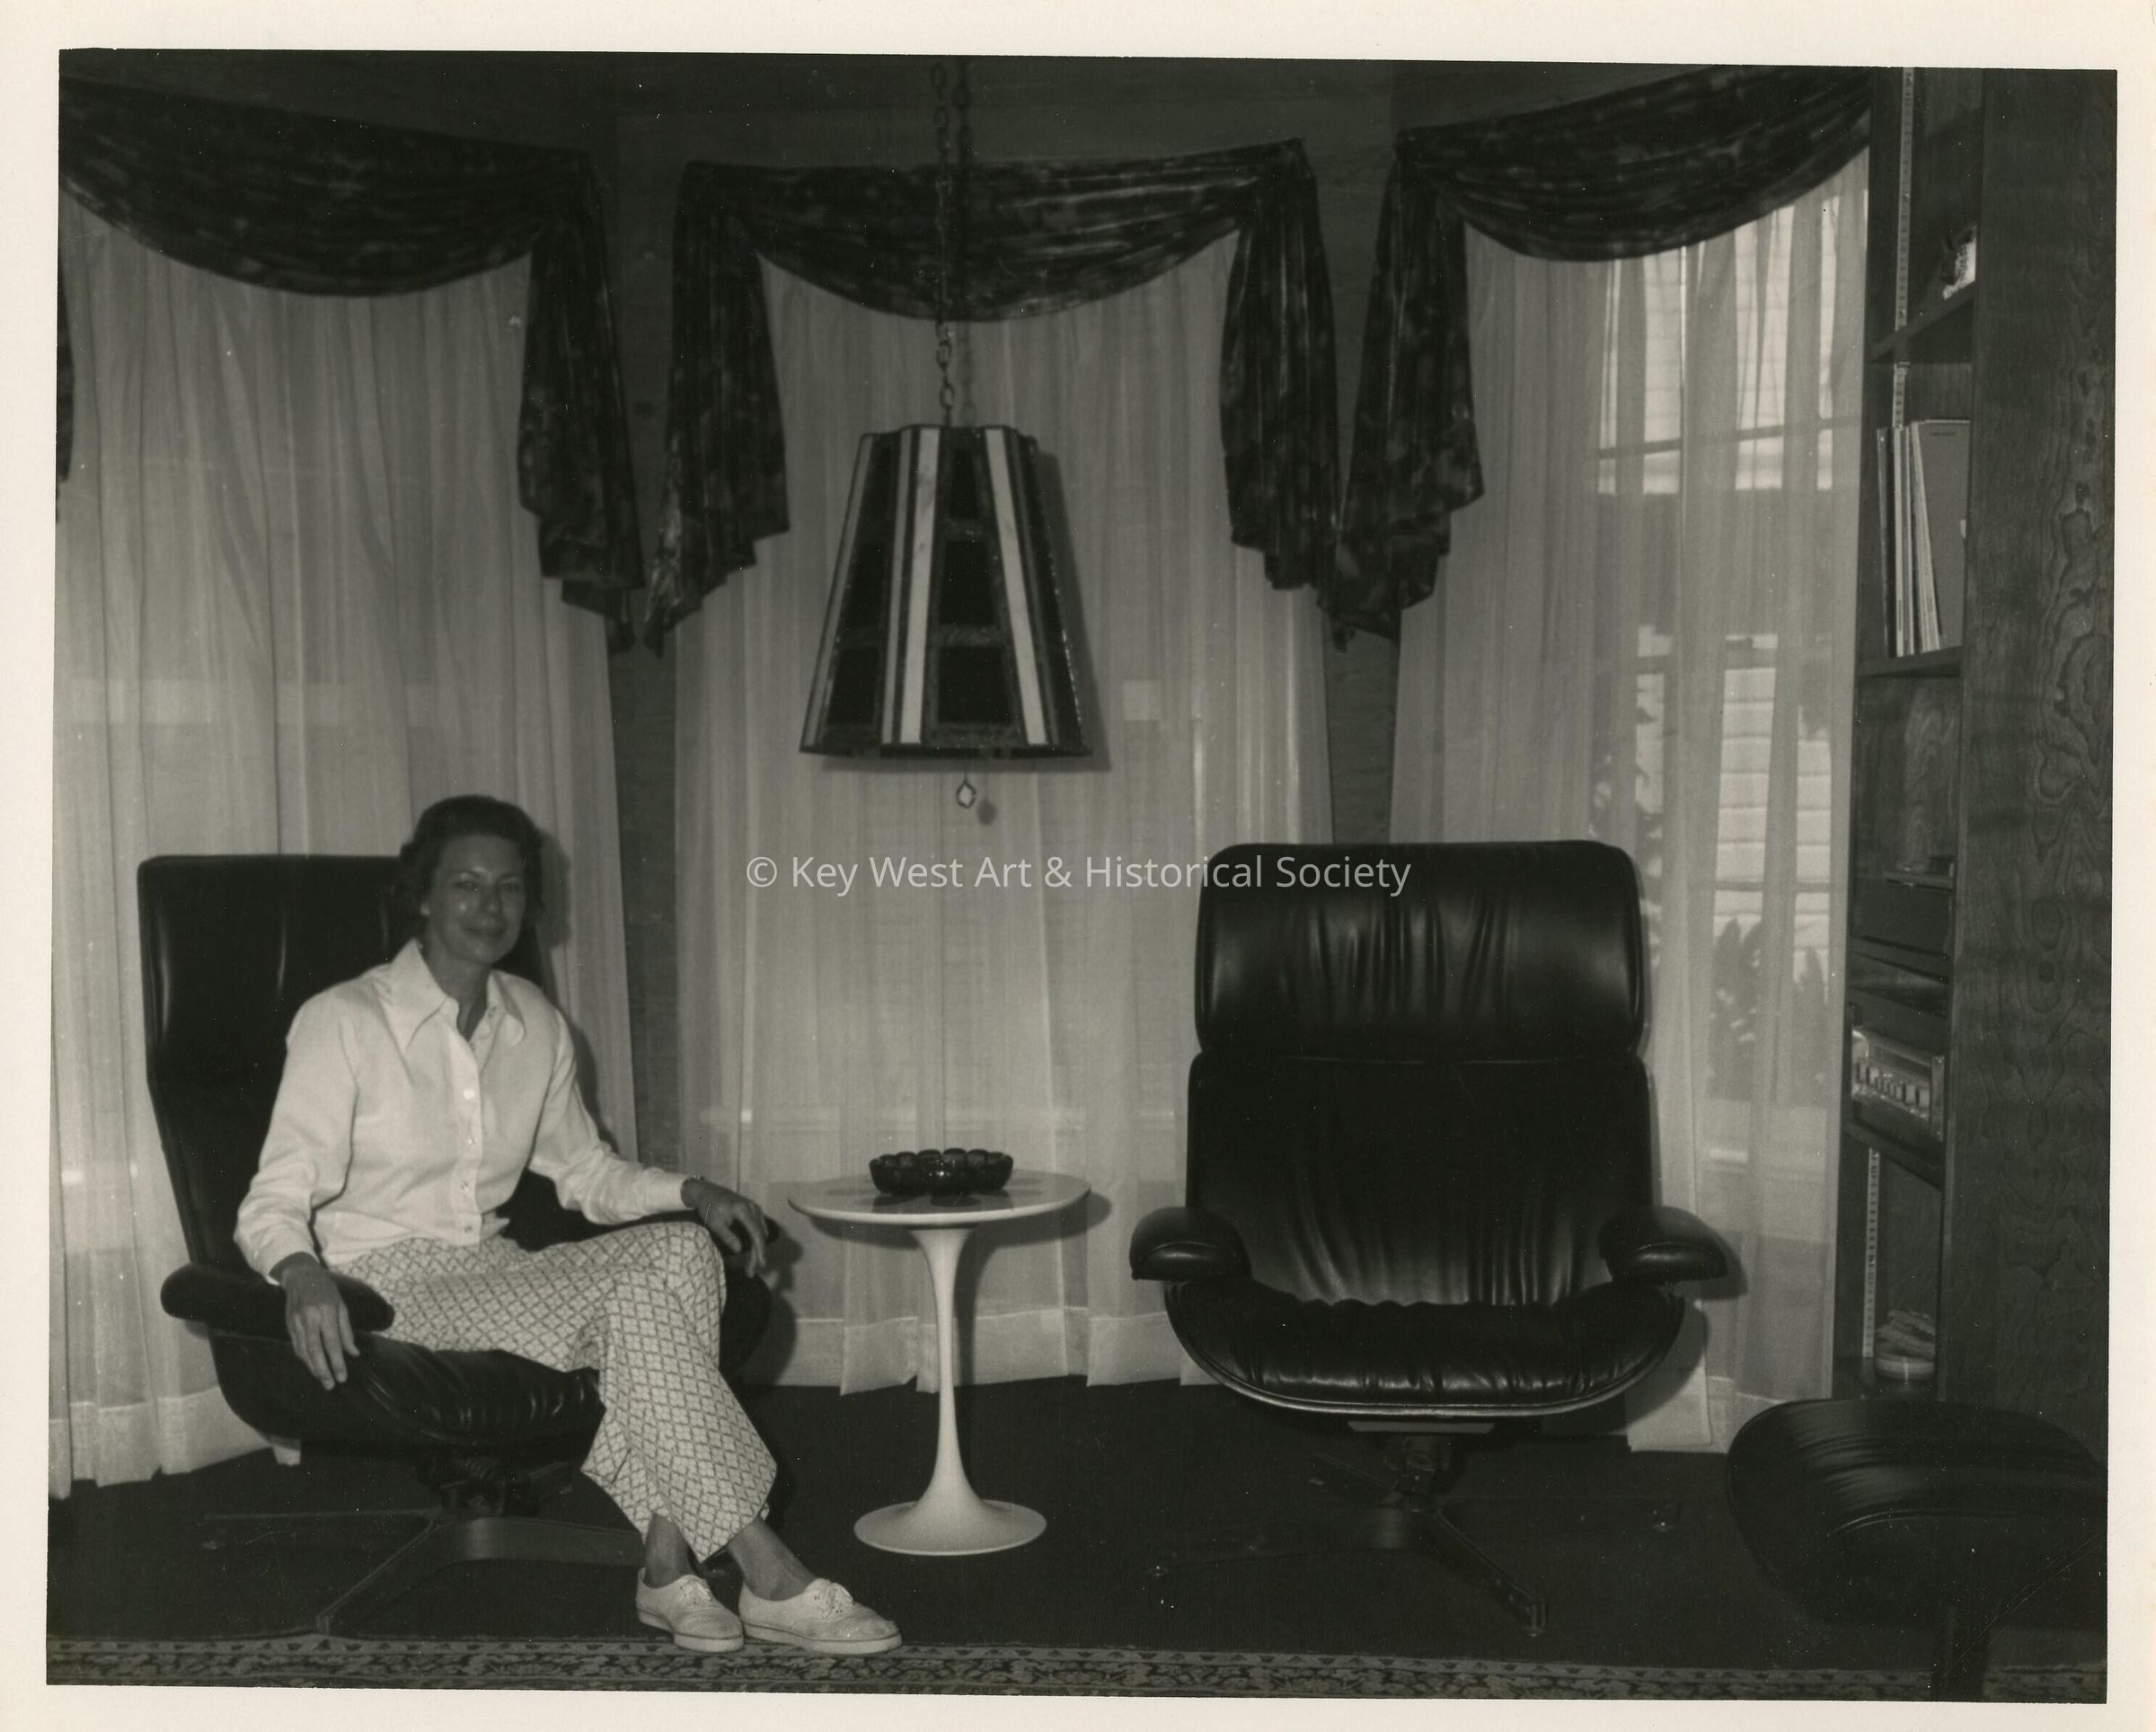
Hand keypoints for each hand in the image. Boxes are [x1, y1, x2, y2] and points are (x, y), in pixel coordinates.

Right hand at [275, 1255, 356, 1389]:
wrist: (300, 1276)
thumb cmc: (326, 1291)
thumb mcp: (341, 1306)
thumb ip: (346, 1331)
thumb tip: (353, 1353)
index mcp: (326, 1313)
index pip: (332, 1343)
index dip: (337, 1362)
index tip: (342, 1377)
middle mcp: (310, 1319)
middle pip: (315, 1351)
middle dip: (323, 1370)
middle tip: (330, 1385)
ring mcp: (296, 1322)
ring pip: (303, 1351)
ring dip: (312, 1368)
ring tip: (322, 1380)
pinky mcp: (288, 1325)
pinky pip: (296, 1346)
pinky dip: (304, 1358)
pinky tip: (311, 1366)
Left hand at [682, 1179, 769, 1276]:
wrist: (707, 1191)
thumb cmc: (709, 1207)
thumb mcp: (714, 1223)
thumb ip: (727, 1236)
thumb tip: (739, 1251)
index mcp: (743, 1210)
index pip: (756, 1233)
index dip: (759, 1249)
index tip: (760, 1264)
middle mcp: (753, 1208)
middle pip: (760, 1234)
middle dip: (758, 1254)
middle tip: (751, 1271)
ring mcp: (754, 1207)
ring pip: (762, 1231)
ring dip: (758, 1248)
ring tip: (752, 1264)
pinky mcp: (753, 1209)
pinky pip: (760, 1227)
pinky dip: (758, 1240)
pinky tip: (754, 1250)